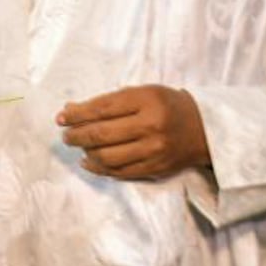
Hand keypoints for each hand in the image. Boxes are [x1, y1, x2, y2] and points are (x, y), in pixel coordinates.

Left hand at [58, 85, 210, 179]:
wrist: (204, 129)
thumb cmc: (166, 105)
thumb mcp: (141, 93)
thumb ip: (108, 101)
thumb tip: (71, 109)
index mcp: (146, 100)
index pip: (102, 108)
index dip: (77, 114)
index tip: (61, 117)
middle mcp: (150, 125)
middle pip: (102, 134)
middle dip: (77, 135)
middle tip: (65, 136)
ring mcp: (154, 150)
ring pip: (108, 157)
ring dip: (86, 153)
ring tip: (78, 147)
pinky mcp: (155, 168)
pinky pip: (120, 172)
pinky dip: (100, 168)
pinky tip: (89, 162)